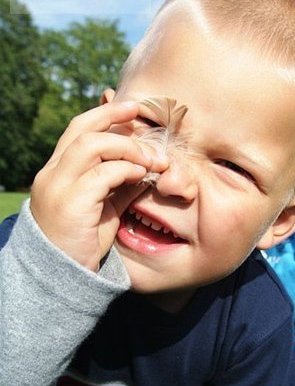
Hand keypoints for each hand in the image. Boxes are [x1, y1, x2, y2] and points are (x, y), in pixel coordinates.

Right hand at [31, 101, 168, 270]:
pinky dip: (126, 170)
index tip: (132, 109)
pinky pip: (102, 174)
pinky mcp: (70, 202)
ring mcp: (58, 186)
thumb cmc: (83, 242)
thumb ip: (120, 185)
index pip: (79, 130)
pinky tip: (142, 175)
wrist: (62, 277)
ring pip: (92, 145)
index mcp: (59, 171)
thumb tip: (146, 166)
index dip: (105, 114)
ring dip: (127, 147)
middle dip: (115, 116)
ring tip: (151, 158)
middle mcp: (53, 173)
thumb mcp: (106, 207)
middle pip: (82, 128)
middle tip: (143, 116)